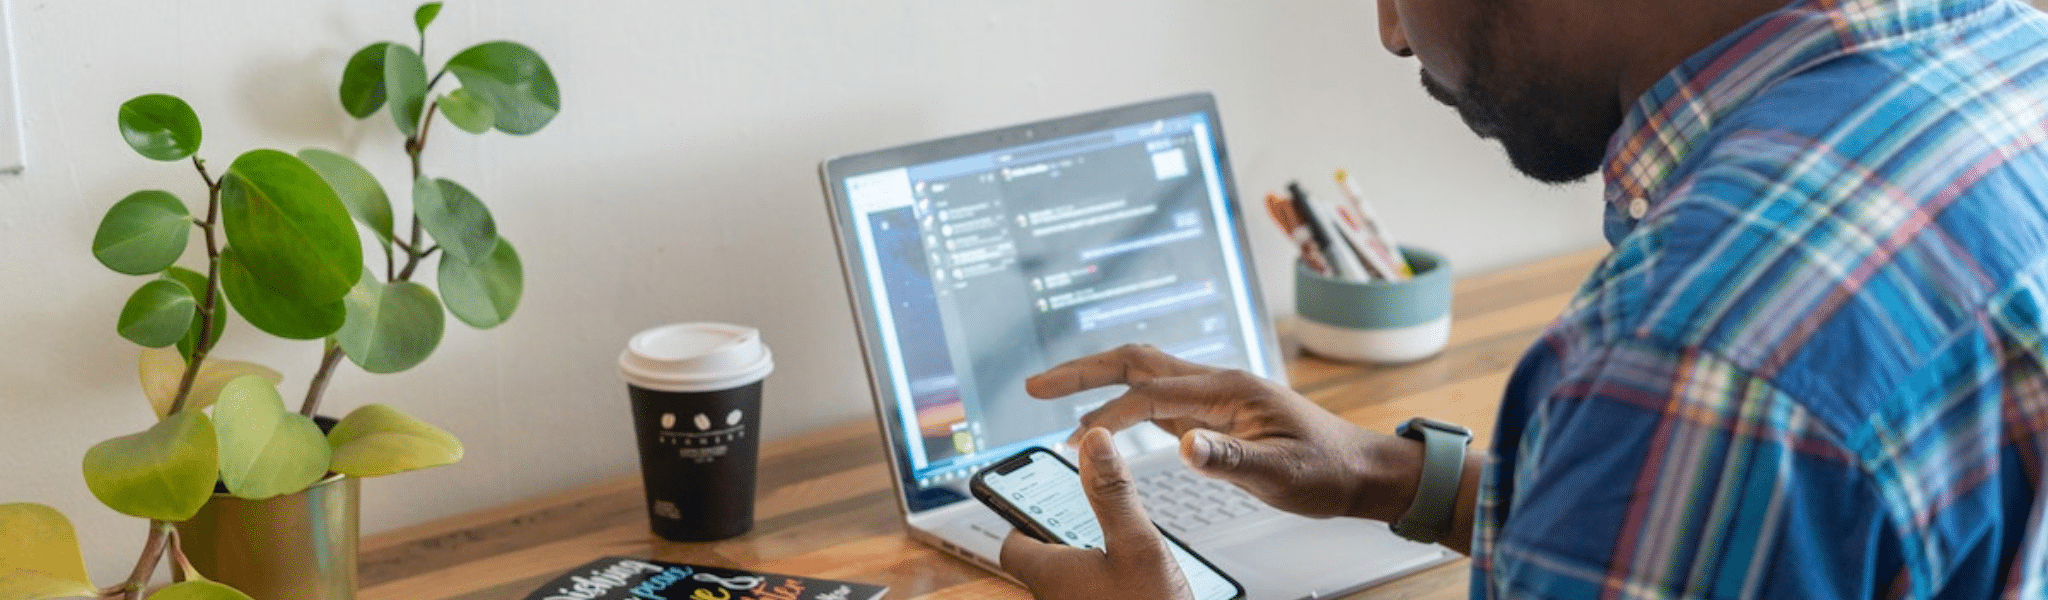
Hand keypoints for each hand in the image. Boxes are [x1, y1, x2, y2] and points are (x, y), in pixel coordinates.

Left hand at [1000, 427, 1193, 599]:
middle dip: (1060, 538)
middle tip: (1084, 516)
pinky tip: (1135, 581)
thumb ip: (1114, 494)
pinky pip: (1091, 596)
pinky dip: (1105, 584)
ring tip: (1115, 545)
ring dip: (1085, 563)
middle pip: (1040, 563)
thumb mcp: (1138, 544)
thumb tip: (1094, 443)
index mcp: (1050, 575)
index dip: (1021, 520)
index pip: (1011, 545)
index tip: (1037, 498)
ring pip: (1068, 583)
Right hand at [1026, 344, 1422, 522]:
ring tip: (1054, 396)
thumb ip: (1232, 460)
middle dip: (1082, 371)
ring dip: (1098, 382)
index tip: (1064, 422)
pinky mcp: (1215, 416)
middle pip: (1136, 362)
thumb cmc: (1328, 471)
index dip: (1103, 406)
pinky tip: (1106, 419)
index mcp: (1228, 390)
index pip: (1149, 391)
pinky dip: (1123, 402)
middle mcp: (1217, 384)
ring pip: (1144, 375)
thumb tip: (1184, 448)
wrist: (1360, 471)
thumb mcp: (1282, 474)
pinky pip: (1159, 399)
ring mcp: (1214, 398)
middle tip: (1035, 386)